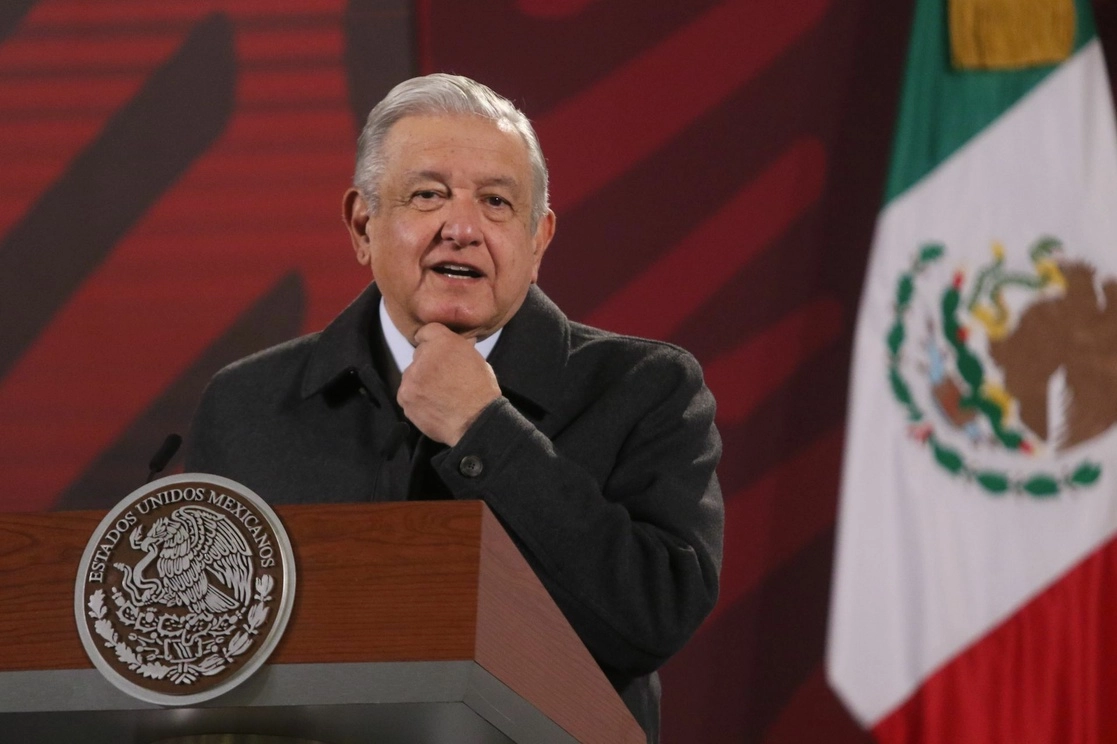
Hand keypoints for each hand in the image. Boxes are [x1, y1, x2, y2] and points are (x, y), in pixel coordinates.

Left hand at [397, 323, 501, 445]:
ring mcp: (411, 377)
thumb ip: (460, 348)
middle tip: (443, 379)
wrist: (475, 421)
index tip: (436, 351)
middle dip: (428, 364)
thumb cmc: (481, 392)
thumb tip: (458, 343)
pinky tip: (432, 405)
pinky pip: (407, 393)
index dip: (432, 342)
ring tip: (439, 395)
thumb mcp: (476, 359)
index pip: (427, 331)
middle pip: (419, 354)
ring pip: (411, 375)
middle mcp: (423, 356)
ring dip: (421, 382)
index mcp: (443, 342)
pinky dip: (416, 398)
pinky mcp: (404, 396)